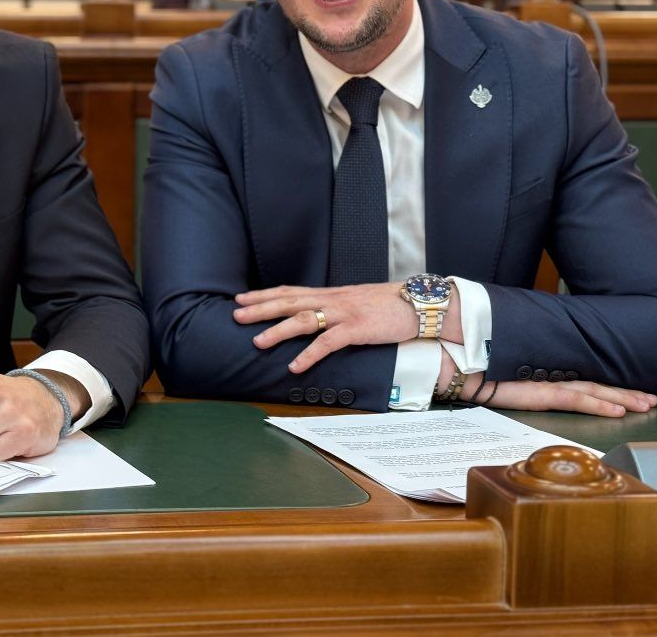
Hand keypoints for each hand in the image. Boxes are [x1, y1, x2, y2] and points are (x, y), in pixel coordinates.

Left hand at [235, 282, 435, 372]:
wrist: (420, 303)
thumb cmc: (388, 305)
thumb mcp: (355, 302)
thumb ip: (334, 307)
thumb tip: (315, 315)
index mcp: (330, 294)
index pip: (290, 291)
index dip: (264, 294)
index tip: (242, 298)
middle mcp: (333, 300)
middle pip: (289, 302)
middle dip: (260, 308)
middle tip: (235, 314)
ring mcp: (344, 313)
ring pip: (303, 319)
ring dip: (278, 331)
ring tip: (257, 342)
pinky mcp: (358, 328)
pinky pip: (329, 342)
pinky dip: (309, 354)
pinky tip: (295, 365)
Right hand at [467, 374, 656, 416]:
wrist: (454, 364)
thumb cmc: (471, 370)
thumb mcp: (499, 379)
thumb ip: (518, 382)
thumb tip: (525, 385)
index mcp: (541, 377)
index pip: (582, 384)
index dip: (607, 389)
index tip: (630, 394)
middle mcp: (547, 379)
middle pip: (593, 386)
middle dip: (624, 393)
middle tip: (650, 400)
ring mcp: (545, 384)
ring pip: (592, 391)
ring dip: (621, 398)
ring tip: (645, 404)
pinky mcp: (539, 392)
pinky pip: (575, 399)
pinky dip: (599, 404)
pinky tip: (618, 410)